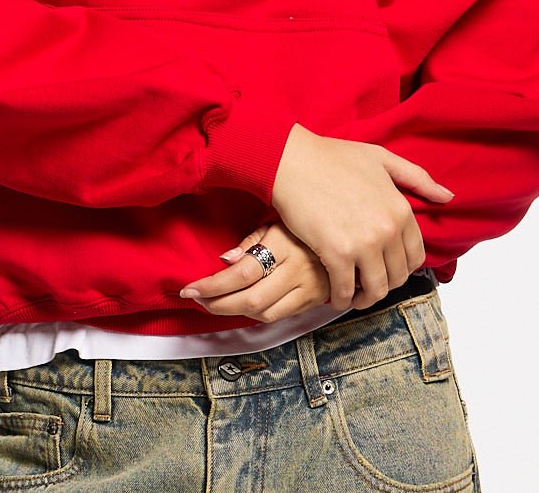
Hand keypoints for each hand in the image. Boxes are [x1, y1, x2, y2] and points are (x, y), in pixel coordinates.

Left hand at [179, 220, 333, 322]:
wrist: (348, 234)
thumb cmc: (304, 222)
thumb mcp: (277, 221)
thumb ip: (250, 241)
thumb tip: (225, 262)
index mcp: (284, 244)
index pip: (242, 273)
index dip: (213, 285)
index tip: (190, 289)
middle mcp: (297, 269)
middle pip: (251, 299)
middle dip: (218, 304)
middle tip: (197, 299)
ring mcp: (308, 288)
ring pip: (264, 313)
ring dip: (234, 312)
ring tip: (214, 302)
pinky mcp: (314, 301)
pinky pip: (279, 316)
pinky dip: (256, 314)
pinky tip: (242, 304)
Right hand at [270, 125, 453, 310]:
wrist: (293, 161)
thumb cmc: (332, 157)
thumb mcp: (381, 158)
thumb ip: (417, 178)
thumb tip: (448, 197)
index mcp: (401, 209)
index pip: (415, 256)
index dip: (401, 267)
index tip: (386, 268)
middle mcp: (388, 229)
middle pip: (397, 276)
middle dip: (384, 283)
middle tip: (368, 283)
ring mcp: (364, 244)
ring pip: (376, 289)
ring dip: (365, 298)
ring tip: (354, 295)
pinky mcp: (336, 254)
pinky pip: (345, 290)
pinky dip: (341, 299)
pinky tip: (335, 296)